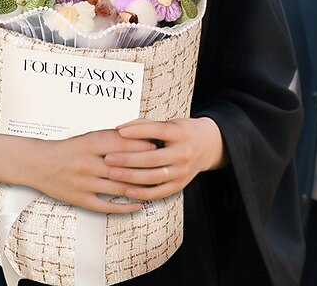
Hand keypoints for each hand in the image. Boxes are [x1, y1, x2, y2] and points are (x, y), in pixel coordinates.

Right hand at [20, 130, 157, 213]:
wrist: (39, 163)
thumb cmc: (69, 148)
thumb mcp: (89, 137)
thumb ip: (111, 138)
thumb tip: (140, 138)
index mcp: (90, 143)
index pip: (122, 144)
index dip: (142, 145)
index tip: (158, 146)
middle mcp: (87, 162)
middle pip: (123, 166)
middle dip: (145, 166)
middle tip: (163, 166)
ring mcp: (84, 182)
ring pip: (118, 187)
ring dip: (139, 187)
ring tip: (156, 186)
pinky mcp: (80, 199)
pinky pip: (106, 206)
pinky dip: (125, 206)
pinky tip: (139, 204)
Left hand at [104, 117, 225, 200]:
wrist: (208, 145)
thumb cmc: (182, 132)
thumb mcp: (169, 123)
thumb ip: (146, 125)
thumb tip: (120, 129)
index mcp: (180, 133)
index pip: (157, 131)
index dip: (137, 131)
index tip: (118, 131)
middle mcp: (183, 153)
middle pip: (153, 158)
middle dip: (128, 159)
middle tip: (108, 158)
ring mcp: (183, 171)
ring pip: (154, 177)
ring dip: (131, 177)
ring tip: (112, 174)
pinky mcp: (180, 184)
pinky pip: (160, 192)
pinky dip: (143, 193)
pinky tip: (127, 191)